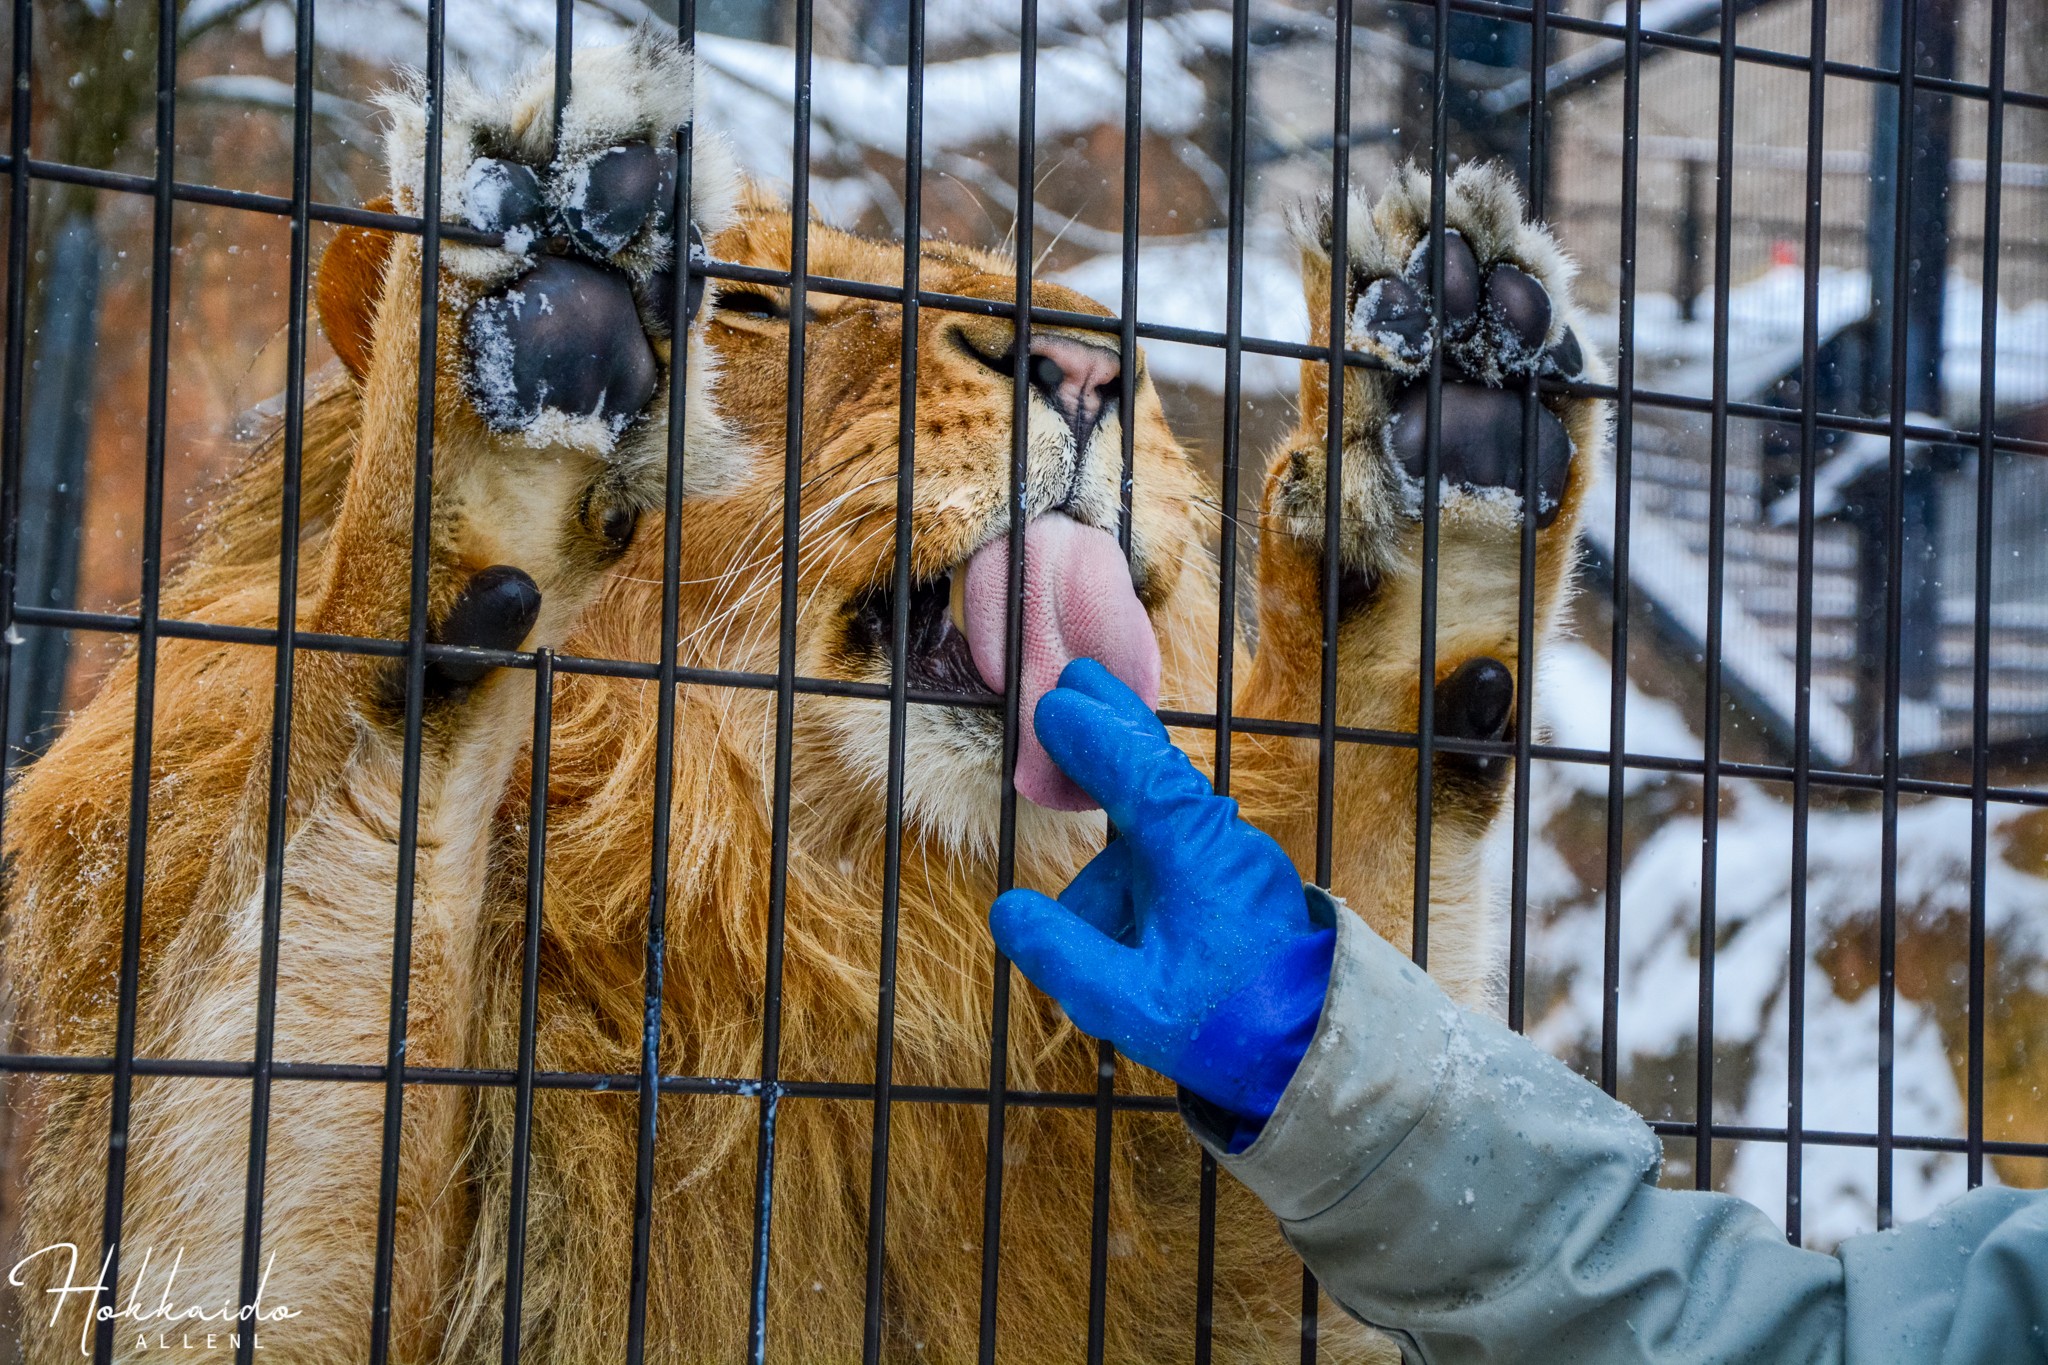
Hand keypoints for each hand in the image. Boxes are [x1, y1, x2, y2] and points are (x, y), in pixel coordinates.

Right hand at [990, 659, 1335, 1122]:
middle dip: (1111, 724)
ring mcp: (1226, 858)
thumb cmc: (1228, 1025)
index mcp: (1192, 852)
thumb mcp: (1129, 1004)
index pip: (1135, 772)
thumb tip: (1007, 911)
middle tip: (1073, 681)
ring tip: (1105, 957)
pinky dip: (1135, 881)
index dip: (1092, 736)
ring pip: (1149, 837)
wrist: (1319, 1049)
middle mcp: (1213, 839)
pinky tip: (1126, 952)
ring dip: (1113, 870)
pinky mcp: (1232, 883)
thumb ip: (1061, 955)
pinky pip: (1168, 864)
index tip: (1052, 704)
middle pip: (1152, 767)